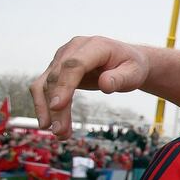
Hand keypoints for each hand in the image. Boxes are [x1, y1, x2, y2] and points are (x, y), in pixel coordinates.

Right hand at [30, 36, 149, 138]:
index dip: (64, 85)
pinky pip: (45, 88)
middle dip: (56, 106)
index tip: (58, 106)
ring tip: (58, 133)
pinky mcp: (57, 68)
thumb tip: (105, 85)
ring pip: (46, 84)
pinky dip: (45, 106)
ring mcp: (62, 57)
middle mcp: (73, 48)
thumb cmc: (131, 66)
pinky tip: (50, 123)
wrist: (126, 60)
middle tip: (60, 131)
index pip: (74, 65)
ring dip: (47, 110)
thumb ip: (120, 78)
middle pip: (58, 77)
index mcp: (95, 46)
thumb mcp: (134, 73)